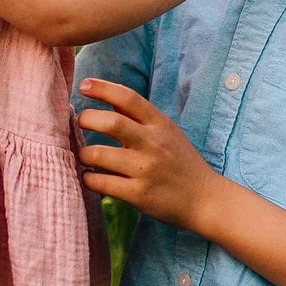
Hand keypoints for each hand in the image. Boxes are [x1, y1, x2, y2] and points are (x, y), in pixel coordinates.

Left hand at [76, 78, 224, 231]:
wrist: (205, 199)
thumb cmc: (180, 162)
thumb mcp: (166, 132)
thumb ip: (138, 116)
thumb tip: (106, 97)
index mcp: (159, 124)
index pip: (128, 97)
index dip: (102, 88)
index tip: (84, 86)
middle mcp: (153, 144)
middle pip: (111, 123)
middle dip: (87, 119)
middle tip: (80, 123)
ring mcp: (145, 170)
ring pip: (98, 155)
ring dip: (84, 154)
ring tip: (85, 156)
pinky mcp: (138, 195)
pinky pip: (101, 183)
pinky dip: (88, 179)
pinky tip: (91, 178)